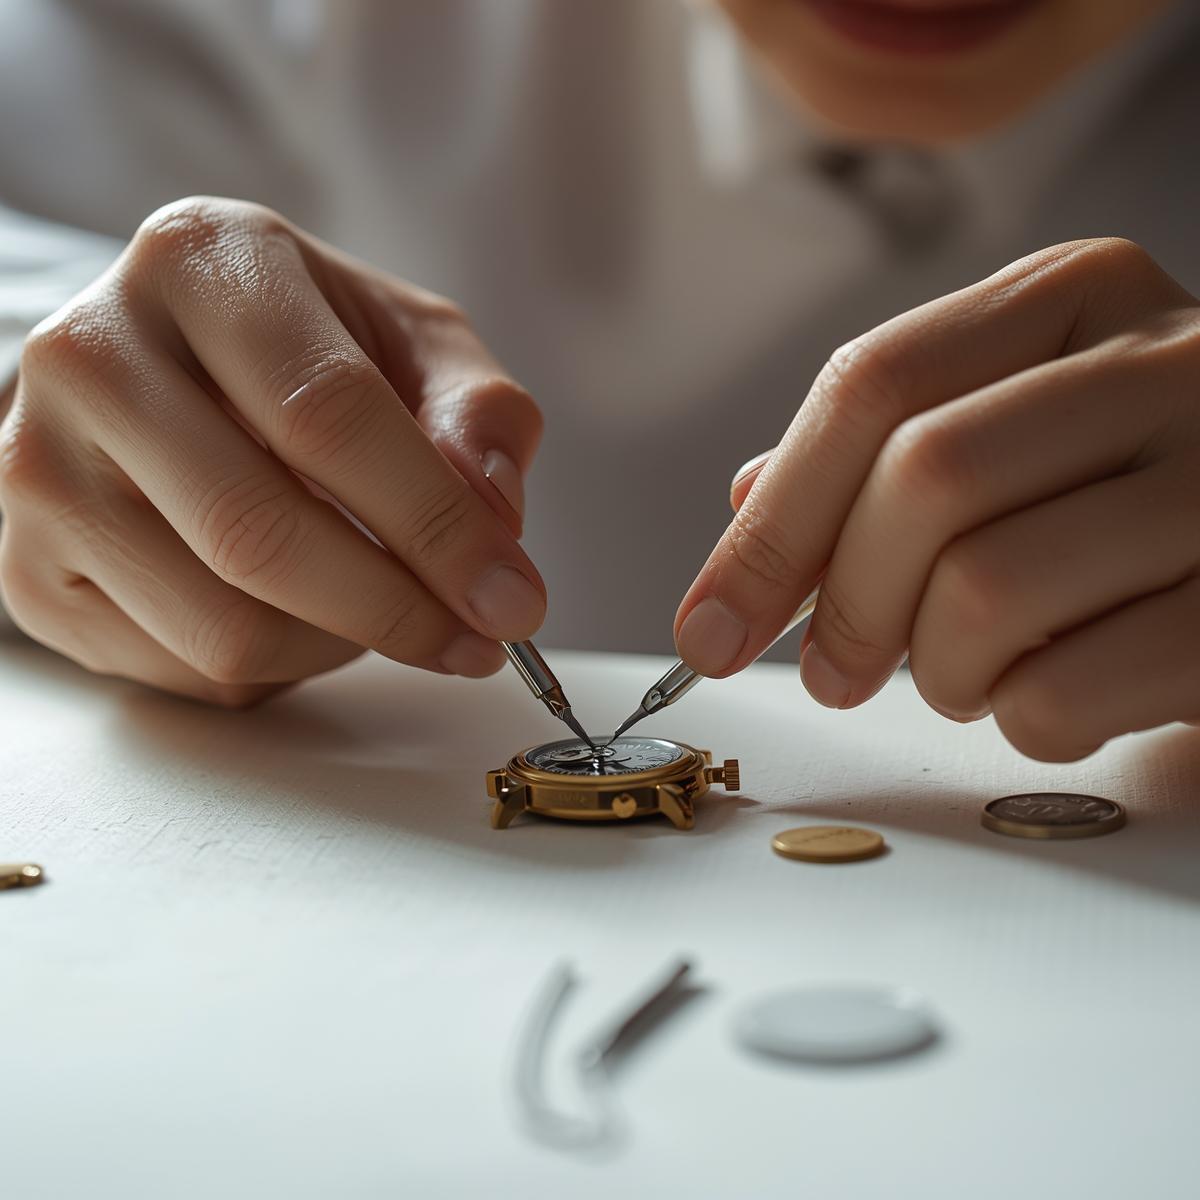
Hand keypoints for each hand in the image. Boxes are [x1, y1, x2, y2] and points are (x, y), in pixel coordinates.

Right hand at [0, 197, 545, 704]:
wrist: (167, 368)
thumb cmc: (307, 352)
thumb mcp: (411, 342)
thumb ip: (475, 412)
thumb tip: (491, 513)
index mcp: (199, 262)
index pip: (328, 415)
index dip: (435, 525)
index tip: (512, 600)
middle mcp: (92, 356)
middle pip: (258, 534)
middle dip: (396, 611)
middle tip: (476, 641)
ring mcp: (37, 469)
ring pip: (222, 627)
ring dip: (339, 645)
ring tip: (381, 606)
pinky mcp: (27, 569)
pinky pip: (185, 670)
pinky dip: (279, 669)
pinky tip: (302, 614)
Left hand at [675, 238, 1199, 760]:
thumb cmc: (1123, 489)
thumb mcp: (1010, 424)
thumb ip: (878, 451)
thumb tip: (748, 505)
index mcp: (1072, 297)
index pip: (872, 385)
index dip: (769, 524)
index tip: (709, 623)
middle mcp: (1163, 360)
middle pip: (924, 477)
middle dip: (845, 602)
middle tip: (830, 669)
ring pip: (986, 588)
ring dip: (938, 666)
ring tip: (962, 669)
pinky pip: (1067, 689)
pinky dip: (1021, 717)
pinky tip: (1046, 691)